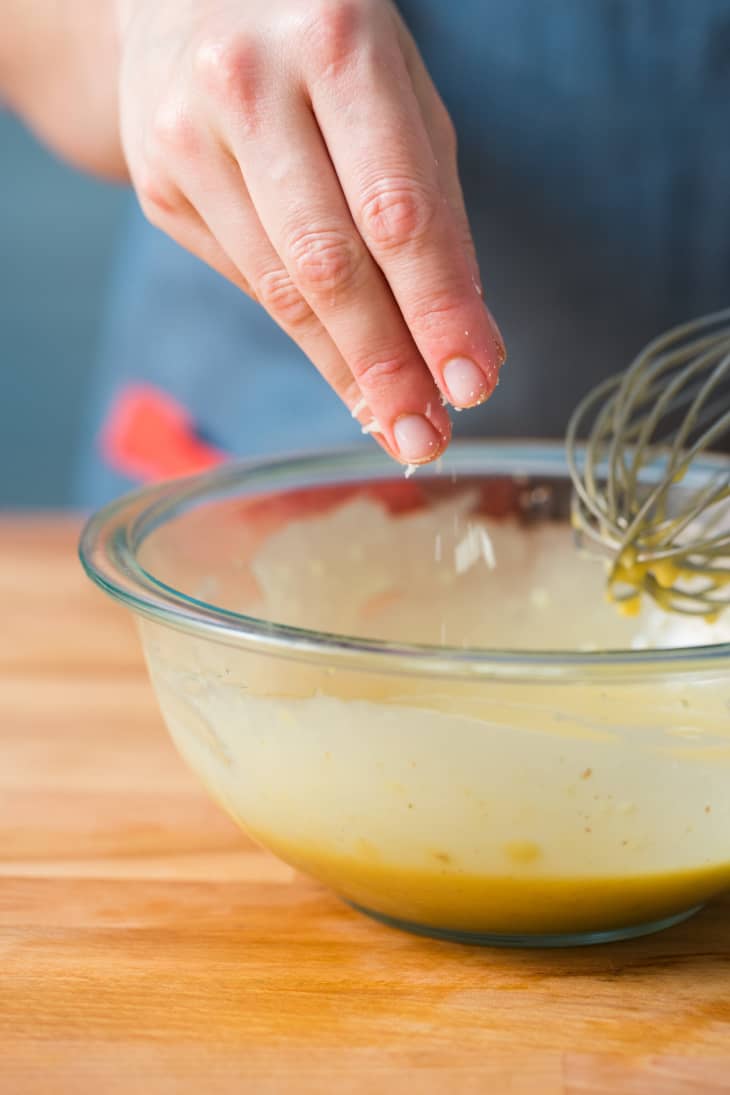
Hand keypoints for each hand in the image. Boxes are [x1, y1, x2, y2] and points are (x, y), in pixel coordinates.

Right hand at [117, 0, 505, 465]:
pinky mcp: (157, 183)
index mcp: (335, 41)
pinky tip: (344, 367)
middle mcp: (248, 86)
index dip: (437, 307)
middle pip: (328, 263)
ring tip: (395, 422)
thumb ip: (431, 206)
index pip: (397, 209)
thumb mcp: (398, 90)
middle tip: (428, 435)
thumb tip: (458, 337)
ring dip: (346, 369)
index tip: (473, 382)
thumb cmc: (323, 44)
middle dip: (386, 363)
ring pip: (279, 287)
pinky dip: (304, 331)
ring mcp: (187, 136)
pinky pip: (246, 279)